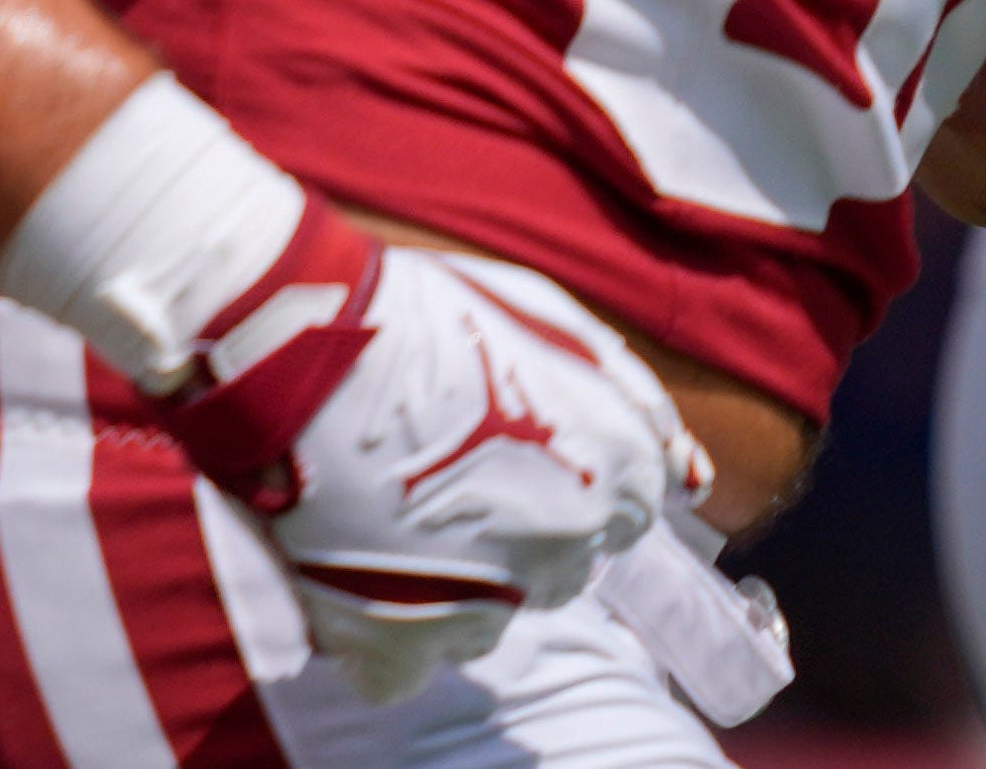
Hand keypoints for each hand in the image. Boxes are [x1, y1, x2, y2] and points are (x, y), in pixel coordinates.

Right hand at [173, 211, 698, 703]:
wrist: (293, 334)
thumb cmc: (417, 313)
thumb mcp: (547, 320)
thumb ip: (634, 401)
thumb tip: (693, 476)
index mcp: (614, 473)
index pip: (620, 514)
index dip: (557, 478)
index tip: (498, 449)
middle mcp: (566, 550)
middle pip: (556, 569)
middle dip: (509, 532)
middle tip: (434, 473)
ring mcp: (484, 603)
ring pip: (485, 620)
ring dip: (447, 582)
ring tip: (382, 510)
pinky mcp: (398, 641)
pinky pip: (404, 671)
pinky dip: (381, 633)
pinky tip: (350, 569)